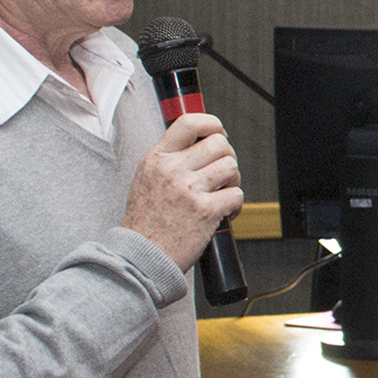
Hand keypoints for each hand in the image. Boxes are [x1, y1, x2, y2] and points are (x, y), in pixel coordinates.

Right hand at [121, 113, 242, 271]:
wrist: (141, 255)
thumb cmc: (145, 223)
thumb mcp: (146, 179)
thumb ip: (169, 160)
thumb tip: (199, 144)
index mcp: (156, 158)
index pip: (189, 122)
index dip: (212, 123)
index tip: (219, 133)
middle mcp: (172, 169)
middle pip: (219, 143)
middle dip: (227, 157)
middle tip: (222, 174)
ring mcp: (189, 189)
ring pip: (231, 166)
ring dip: (232, 181)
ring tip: (221, 194)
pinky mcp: (206, 210)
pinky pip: (236, 195)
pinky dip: (235, 205)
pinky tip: (224, 213)